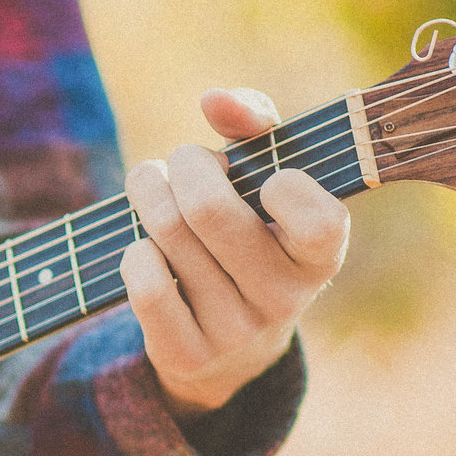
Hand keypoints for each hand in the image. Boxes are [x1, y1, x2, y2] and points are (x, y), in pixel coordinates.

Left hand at [121, 86, 350, 419]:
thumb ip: (254, 123)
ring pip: (167, 236)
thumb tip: (214, 99)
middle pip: (207, 210)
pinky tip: (145, 248)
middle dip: (185, 165)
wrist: (231, 343)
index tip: (266, 179)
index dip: (284, 186)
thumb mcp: (266, 176)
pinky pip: (147, 284)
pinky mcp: (189, 355)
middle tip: (185, 163)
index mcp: (321, 256)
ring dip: (148, 193)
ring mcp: (237, 333)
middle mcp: (286, 299)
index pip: (317, 221)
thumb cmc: (251, 231)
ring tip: (154, 188)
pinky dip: (135, 251)